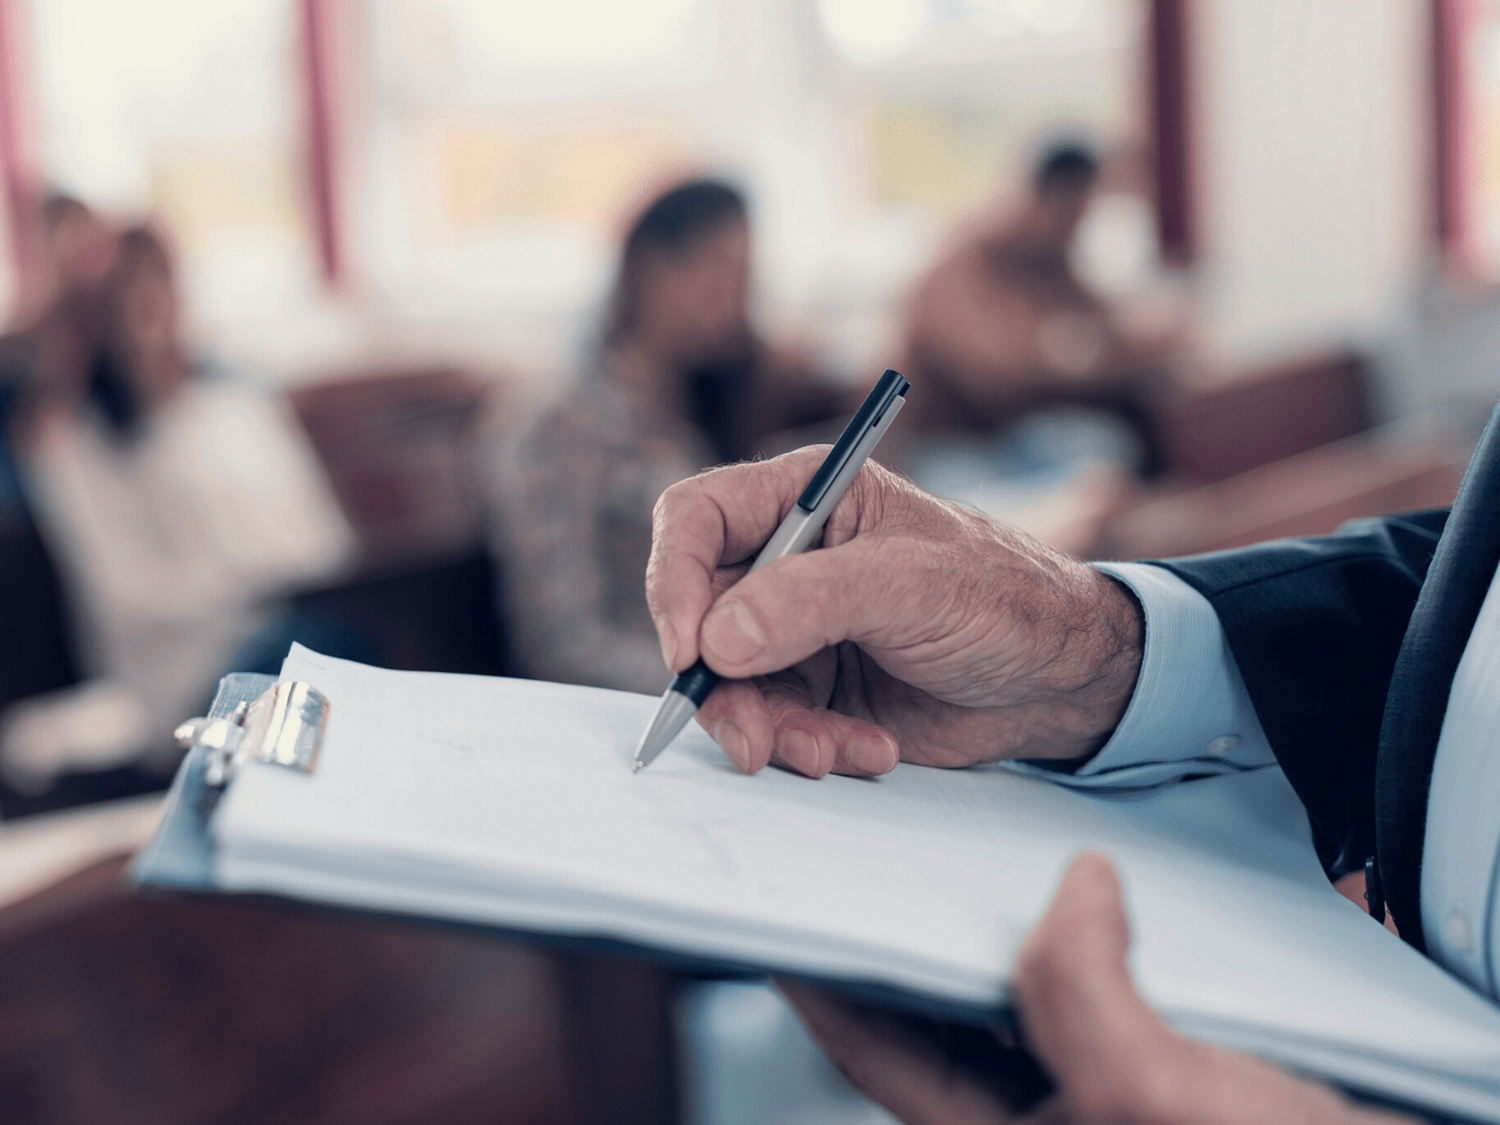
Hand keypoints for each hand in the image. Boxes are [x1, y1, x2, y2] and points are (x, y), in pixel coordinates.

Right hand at [644, 448, 1141, 777]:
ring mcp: (797, 630)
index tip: (688, 650)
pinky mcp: (815, 690)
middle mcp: (788, 561)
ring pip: (729, 684)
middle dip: (722, 686)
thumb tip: (715, 640)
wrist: (1064, 682)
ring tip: (831, 751)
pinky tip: (870, 750)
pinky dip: (810, 748)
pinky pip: (773, 725)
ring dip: (770, 730)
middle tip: (752, 738)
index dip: (674, 579)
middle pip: (699, 616)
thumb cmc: (1006, 600)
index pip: (696, 518)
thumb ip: (809, 602)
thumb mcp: (911, 586)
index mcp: (806, 500)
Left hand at [780, 854, 1416, 1124]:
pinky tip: (1093, 896)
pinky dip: (1086, 938)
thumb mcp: (1152, 1095)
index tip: (787, 910)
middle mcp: (1040, 1119)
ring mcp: (1094, 1097)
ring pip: (1018, 999)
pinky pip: (1094, 989)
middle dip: (915, 940)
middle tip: (882, 863)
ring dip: (1004, 931)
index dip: (825, 978)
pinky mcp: (1153, 1071)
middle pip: (942, 1017)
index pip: (879, 1051)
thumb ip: (1079, 989)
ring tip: (977, 864)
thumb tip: (1078, 890)